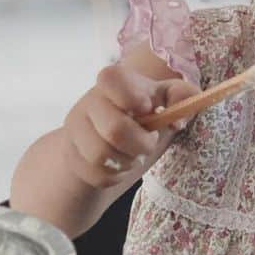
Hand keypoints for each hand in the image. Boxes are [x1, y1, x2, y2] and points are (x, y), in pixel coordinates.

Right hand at [62, 64, 199, 189]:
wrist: (109, 135)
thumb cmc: (144, 112)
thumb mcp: (165, 98)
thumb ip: (182, 96)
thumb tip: (178, 120)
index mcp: (112, 82)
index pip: (111, 78)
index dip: (131, 96)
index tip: (148, 109)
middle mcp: (88, 103)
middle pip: (114, 130)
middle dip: (141, 144)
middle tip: (148, 143)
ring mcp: (75, 130)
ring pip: (101, 157)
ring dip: (127, 162)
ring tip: (134, 156)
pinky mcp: (72, 157)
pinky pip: (96, 175)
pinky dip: (115, 176)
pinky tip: (120, 165)